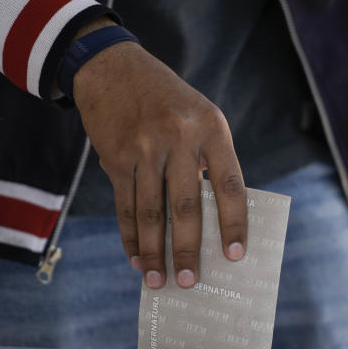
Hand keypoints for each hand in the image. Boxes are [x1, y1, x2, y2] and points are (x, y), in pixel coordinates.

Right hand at [71, 21, 246, 289]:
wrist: (112, 67)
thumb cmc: (167, 99)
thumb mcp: (200, 115)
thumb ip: (210, 160)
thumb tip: (214, 221)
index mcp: (211, 127)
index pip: (229, 184)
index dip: (233, 223)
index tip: (235, 256)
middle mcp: (179, 137)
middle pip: (185, 206)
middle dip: (188, 249)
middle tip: (190, 281)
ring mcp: (144, 148)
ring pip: (150, 213)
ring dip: (154, 252)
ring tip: (158, 280)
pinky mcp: (115, 158)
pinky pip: (125, 206)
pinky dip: (130, 237)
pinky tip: (136, 258)